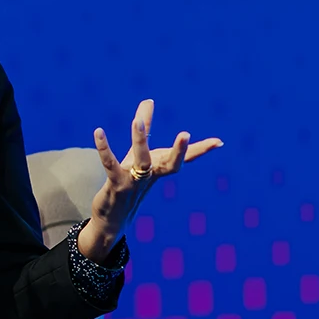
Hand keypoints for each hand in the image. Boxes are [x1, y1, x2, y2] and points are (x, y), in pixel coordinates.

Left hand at [80, 98, 222, 262]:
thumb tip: (148, 99)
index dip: (201, 150)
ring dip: (140, 142)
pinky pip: (110, 165)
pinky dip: (104, 149)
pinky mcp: (115, 186)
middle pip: (170, 164)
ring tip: (136, 121)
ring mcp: (134, 182)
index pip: (183, 159)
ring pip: (141, 162)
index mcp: (160, 168)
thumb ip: (145, 126)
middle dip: (178, 150)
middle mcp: (151, 176)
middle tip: (186, 133)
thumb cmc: (128, 181)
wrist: (113, 219)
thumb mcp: (137, 153)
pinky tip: (99, 132)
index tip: (219, 142)